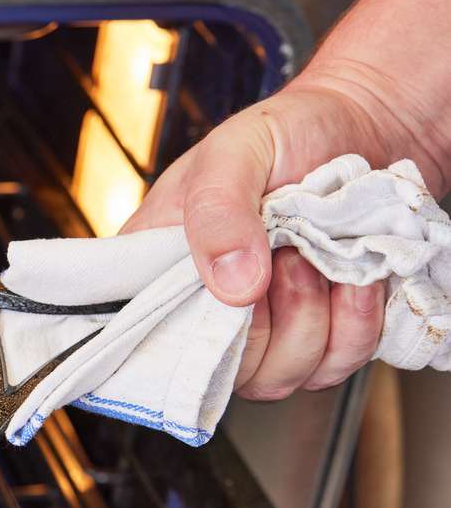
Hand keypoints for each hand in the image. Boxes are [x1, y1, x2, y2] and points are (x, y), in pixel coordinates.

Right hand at [119, 65, 439, 399]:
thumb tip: (232, 288)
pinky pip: (332, 369)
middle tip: (290, 252)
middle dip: (273, 317)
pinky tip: (355, 279)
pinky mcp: (317, 340)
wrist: (365, 128)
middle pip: (223, 370)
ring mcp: (261, 334)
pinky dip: (356, 326)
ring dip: (317, 319)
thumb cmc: (286, 134)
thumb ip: (218, 210)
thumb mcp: (236, 151)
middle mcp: (202, 313)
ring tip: (322, 259)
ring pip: (278, 378)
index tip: (233, 294)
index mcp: (157, 271)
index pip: (142, 341)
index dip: (188, 334)